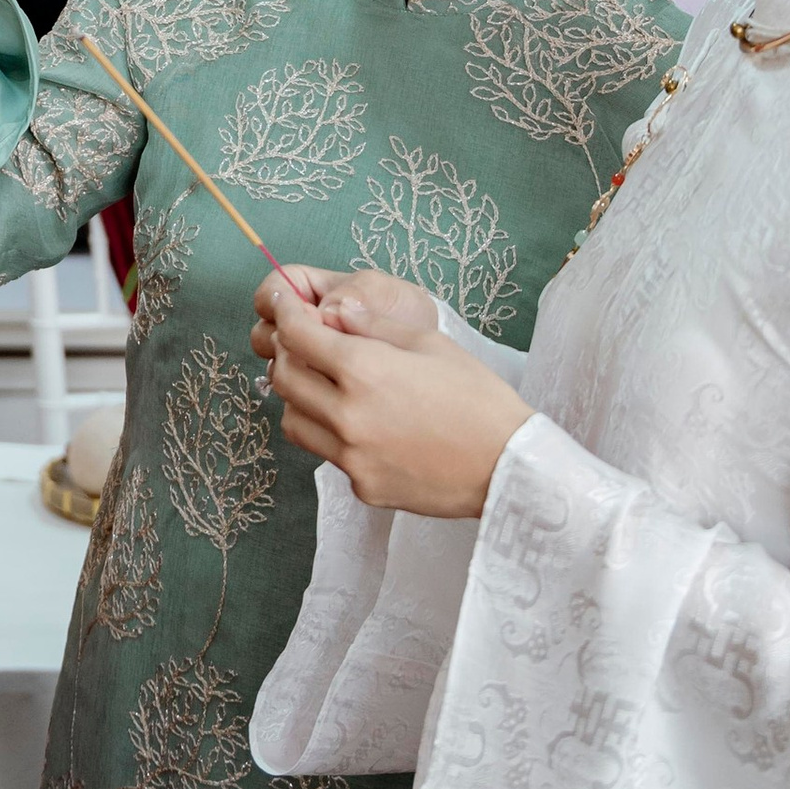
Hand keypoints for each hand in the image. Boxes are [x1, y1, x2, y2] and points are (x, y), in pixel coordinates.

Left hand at [254, 269, 530, 517]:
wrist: (507, 467)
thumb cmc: (477, 397)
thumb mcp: (429, 343)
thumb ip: (372, 324)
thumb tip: (333, 311)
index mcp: (363, 370)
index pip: (297, 335)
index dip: (284, 312)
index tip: (282, 302)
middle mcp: (346, 415)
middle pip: (284, 377)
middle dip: (288, 353)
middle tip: (304, 342)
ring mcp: (351, 456)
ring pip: (292, 420)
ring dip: (299, 397)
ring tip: (327, 385)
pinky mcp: (361, 486)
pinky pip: (326, 453)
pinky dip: (331, 434)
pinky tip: (362, 424)